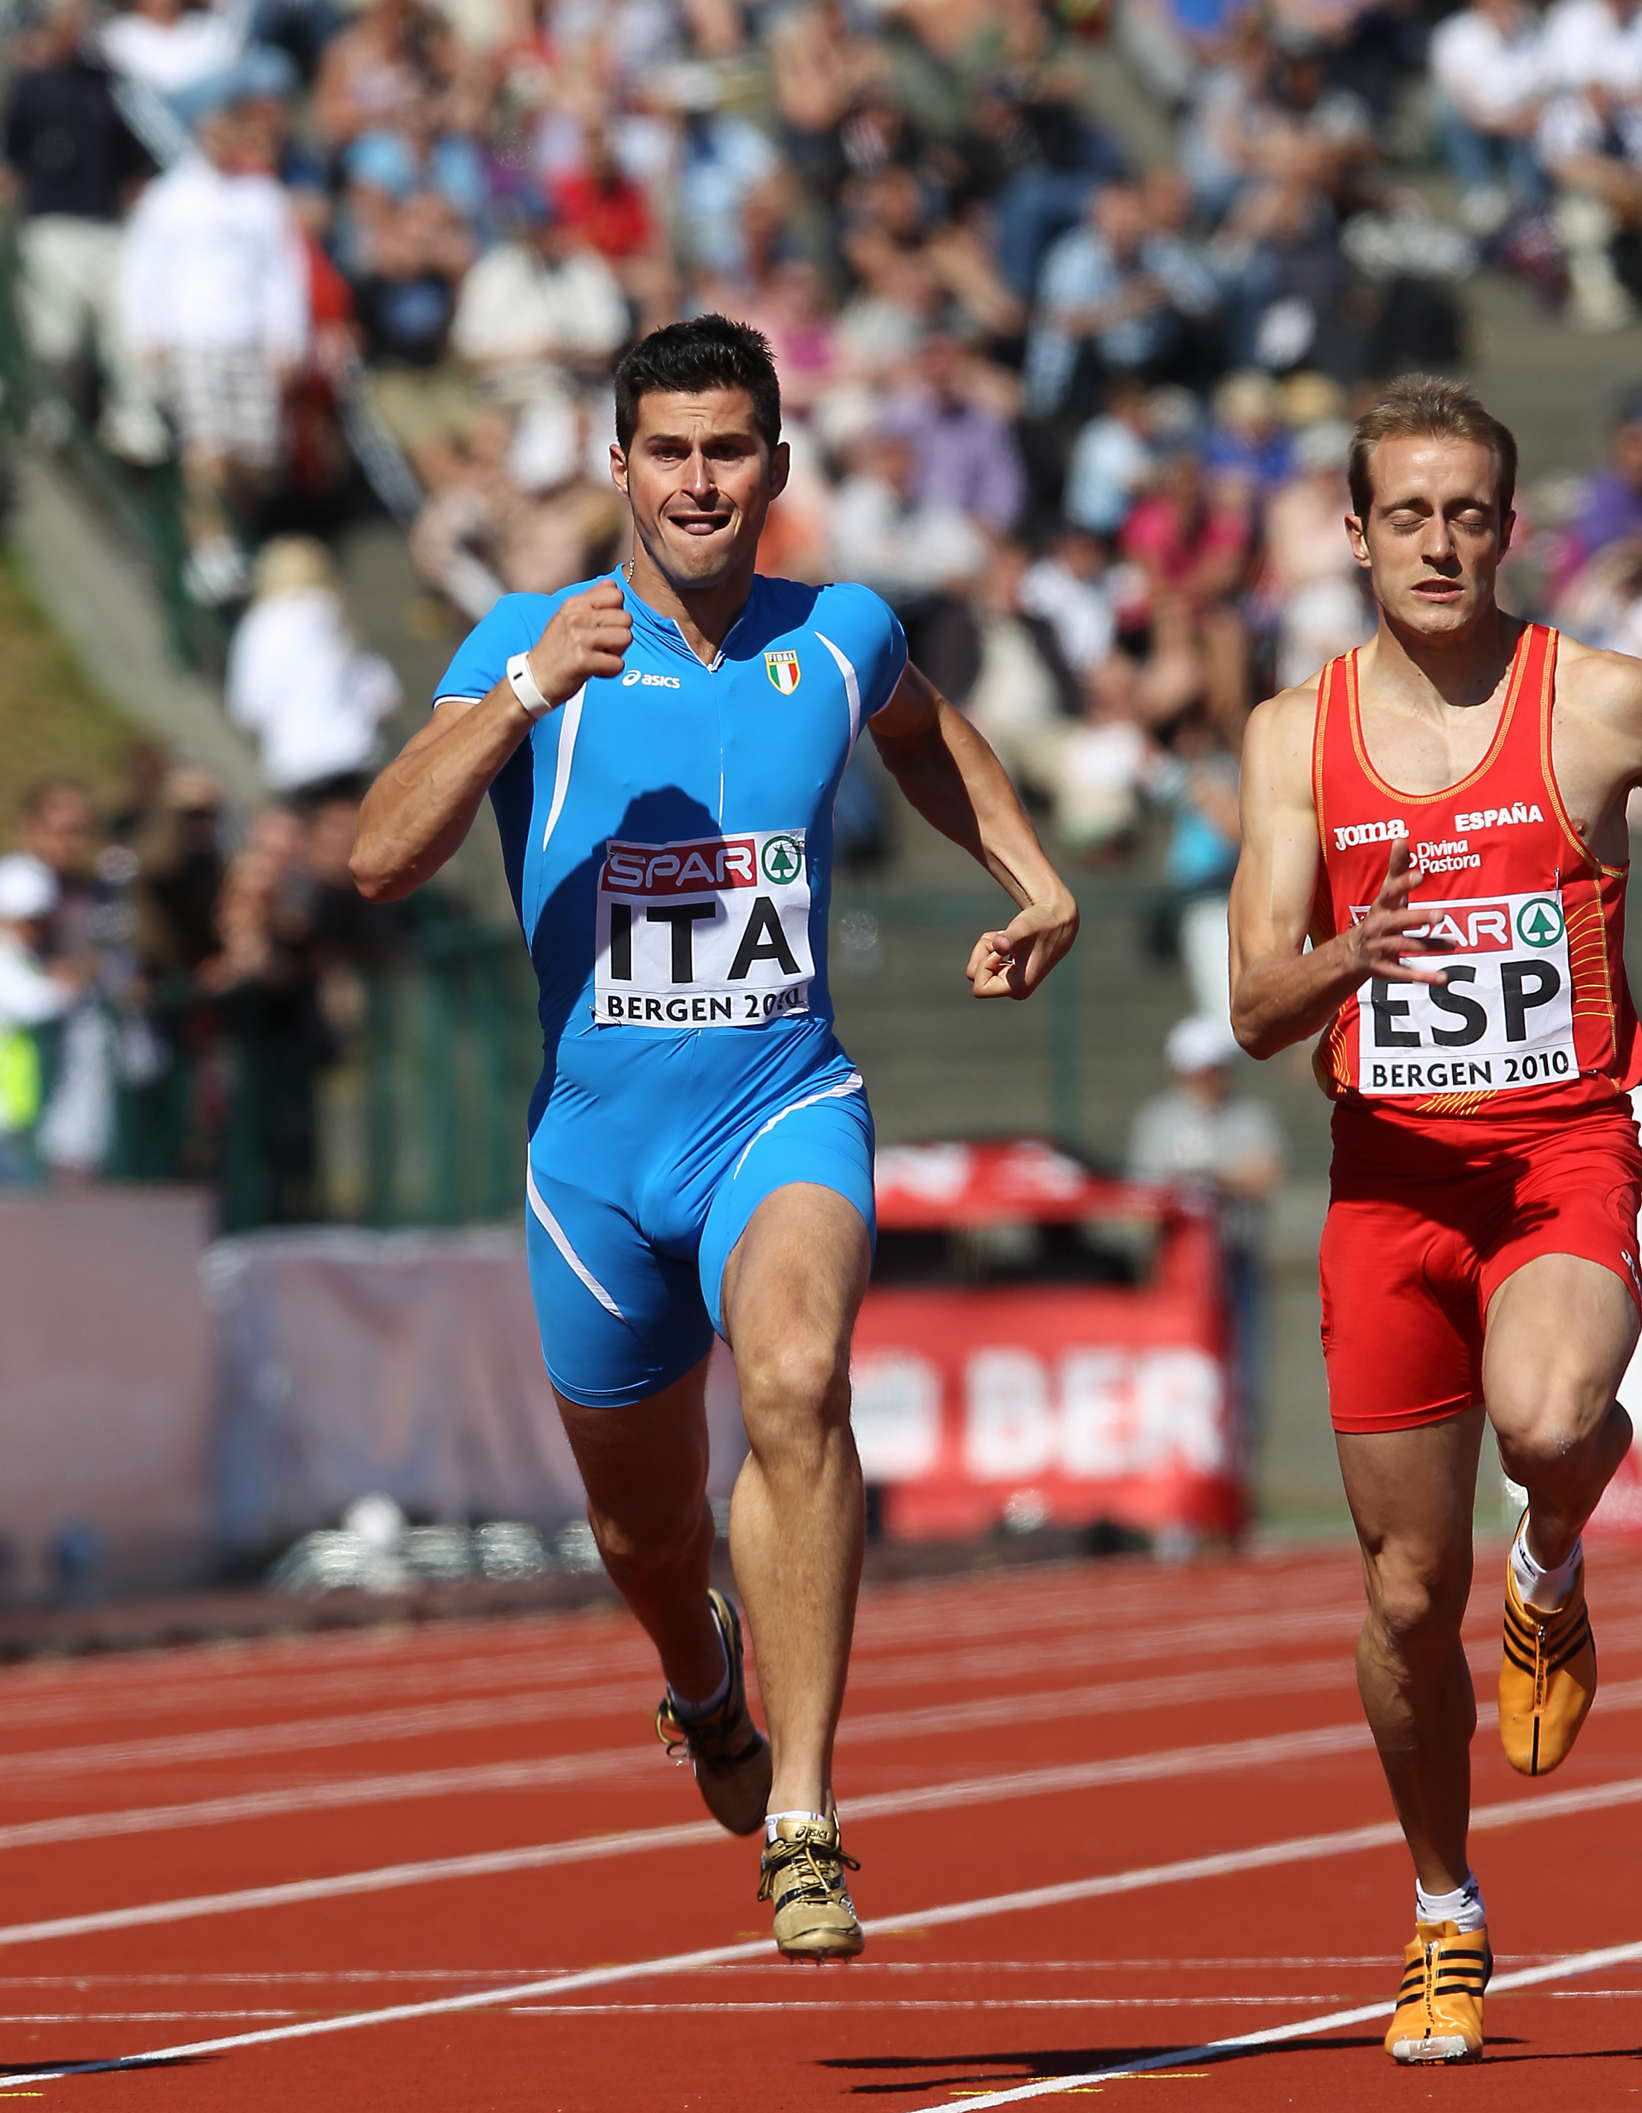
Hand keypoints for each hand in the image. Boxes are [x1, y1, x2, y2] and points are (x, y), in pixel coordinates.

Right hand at [525, 580, 633, 708]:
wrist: (534, 678)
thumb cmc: (555, 649)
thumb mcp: (567, 616)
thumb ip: (591, 600)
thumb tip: (612, 583)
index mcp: (575, 604)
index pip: (616, 594)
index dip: (616, 613)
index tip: (603, 626)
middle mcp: (577, 617)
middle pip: (626, 618)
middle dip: (620, 635)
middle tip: (602, 646)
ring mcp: (580, 638)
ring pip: (626, 638)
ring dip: (618, 652)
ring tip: (600, 656)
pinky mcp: (583, 661)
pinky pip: (618, 663)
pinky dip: (611, 671)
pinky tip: (596, 671)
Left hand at [966, 892, 1079, 1000]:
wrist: (1056, 920)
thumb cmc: (1039, 923)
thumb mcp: (1022, 928)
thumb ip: (1010, 938)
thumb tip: (999, 946)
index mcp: (1018, 989)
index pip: (979, 988)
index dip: (983, 965)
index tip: (1001, 950)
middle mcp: (1015, 991)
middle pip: (976, 977)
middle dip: (982, 953)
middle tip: (1002, 938)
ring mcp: (1012, 985)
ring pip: (979, 969)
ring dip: (987, 948)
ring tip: (1007, 937)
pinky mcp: (1010, 976)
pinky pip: (986, 964)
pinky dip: (992, 949)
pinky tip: (1011, 942)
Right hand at [1348, 839, 1451, 986]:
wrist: (1351, 953)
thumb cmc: (1378, 917)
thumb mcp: (1386, 894)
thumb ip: (1396, 868)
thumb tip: (1402, 839)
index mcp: (1380, 906)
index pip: (1390, 893)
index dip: (1403, 884)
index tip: (1419, 875)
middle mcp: (1377, 926)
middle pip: (1398, 921)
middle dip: (1418, 918)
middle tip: (1441, 915)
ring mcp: (1379, 948)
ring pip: (1405, 946)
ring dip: (1429, 946)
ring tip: (1453, 944)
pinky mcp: (1383, 968)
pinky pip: (1403, 973)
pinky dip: (1423, 976)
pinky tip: (1443, 978)